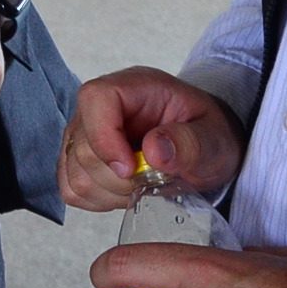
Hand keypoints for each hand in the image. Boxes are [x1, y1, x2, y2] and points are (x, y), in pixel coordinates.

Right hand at [60, 66, 245, 211]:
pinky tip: (125, 192)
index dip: (105, 138)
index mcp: (134, 87)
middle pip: (84, 147)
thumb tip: (154, 151)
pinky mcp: (78, 159)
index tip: (131, 170)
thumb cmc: (206, 135)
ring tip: (141, 185)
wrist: (203, 146)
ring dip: (111, 193)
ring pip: (75, 173)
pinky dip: (99, 200)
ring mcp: (84, 132)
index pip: (96, 99)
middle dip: (119, 178)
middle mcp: (100, 106)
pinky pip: (71, 188)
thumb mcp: (214, 137)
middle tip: (153, 180)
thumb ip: (189, 142)